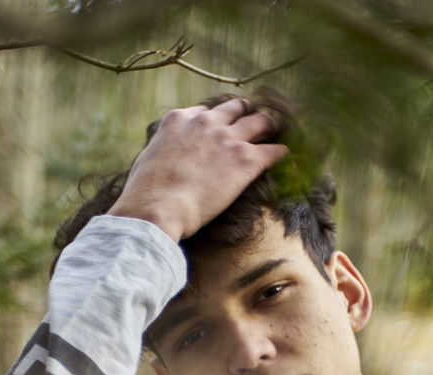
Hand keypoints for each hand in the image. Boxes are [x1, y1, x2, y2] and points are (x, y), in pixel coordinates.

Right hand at [106, 98, 288, 241]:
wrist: (156, 208)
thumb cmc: (145, 194)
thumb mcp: (147, 160)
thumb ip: (162, 152)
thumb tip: (163, 162)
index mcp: (179, 120)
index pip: (205, 112)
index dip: (216, 121)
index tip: (220, 128)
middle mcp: (206, 122)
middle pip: (235, 109)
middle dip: (245, 115)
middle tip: (254, 124)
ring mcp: (227, 138)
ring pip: (260, 121)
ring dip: (270, 127)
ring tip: (277, 133)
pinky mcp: (245, 159)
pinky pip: (274, 150)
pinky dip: (282, 153)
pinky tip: (287, 157)